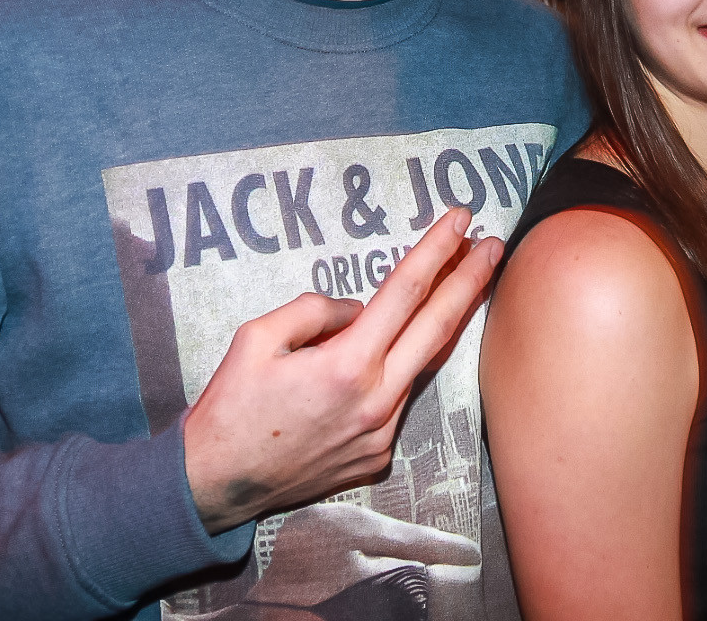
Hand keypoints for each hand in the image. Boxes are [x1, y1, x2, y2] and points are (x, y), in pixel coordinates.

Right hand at [182, 207, 501, 533]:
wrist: (213, 486)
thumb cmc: (229, 407)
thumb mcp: (257, 337)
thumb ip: (316, 310)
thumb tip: (357, 309)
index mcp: (346, 366)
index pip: (406, 293)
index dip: (436, 251)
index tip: (460, 221)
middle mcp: (376, 401)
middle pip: (439, 327)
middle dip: (471, 281)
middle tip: (493, 246)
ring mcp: (381, 434)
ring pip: (420, 366)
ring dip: (437, 326)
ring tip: (454, 287)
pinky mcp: (376, 457)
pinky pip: (395, 400)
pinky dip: (394, 374)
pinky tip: (382, 360)